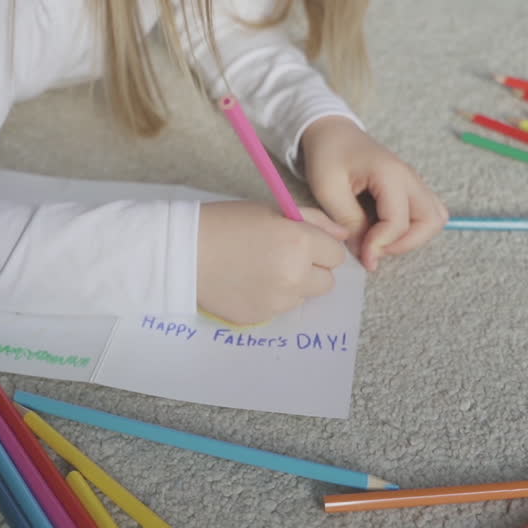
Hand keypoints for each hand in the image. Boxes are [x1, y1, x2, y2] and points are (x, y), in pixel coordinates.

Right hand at [197, 201, 348, 324]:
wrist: (184, 251)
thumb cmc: (227, 223)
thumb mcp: (272, 210)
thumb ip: (314, 221)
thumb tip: (343, 235)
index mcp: (300, 243)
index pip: (336, 255)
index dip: (320, 247)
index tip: (302, 243)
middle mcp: (295, 275)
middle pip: (327, 282)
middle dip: (313, 269)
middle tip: (285, 257)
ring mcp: (278, 301)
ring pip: (305, 297)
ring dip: (294, 285)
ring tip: (263, 270)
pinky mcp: (261, 317)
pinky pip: (280, 309)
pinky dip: (272, 297)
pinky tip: (249, 283)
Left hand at [301, 116, 447, 270]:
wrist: (332, 132)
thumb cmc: (327, 155)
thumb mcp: (327, 189)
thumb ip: (348, 221)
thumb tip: (365, 252)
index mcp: (390, 174)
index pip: (399, 222)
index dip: (381, 245)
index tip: (362, 256)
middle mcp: (410, 178)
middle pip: (432, 222)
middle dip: (405, 244)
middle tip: (375, 249)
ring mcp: (414, 182)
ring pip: (435, 219)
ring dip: (413, 238)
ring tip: (381, 241)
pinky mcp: (410, 188)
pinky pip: (426, 214)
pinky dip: (412, 229)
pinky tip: (384, 231)